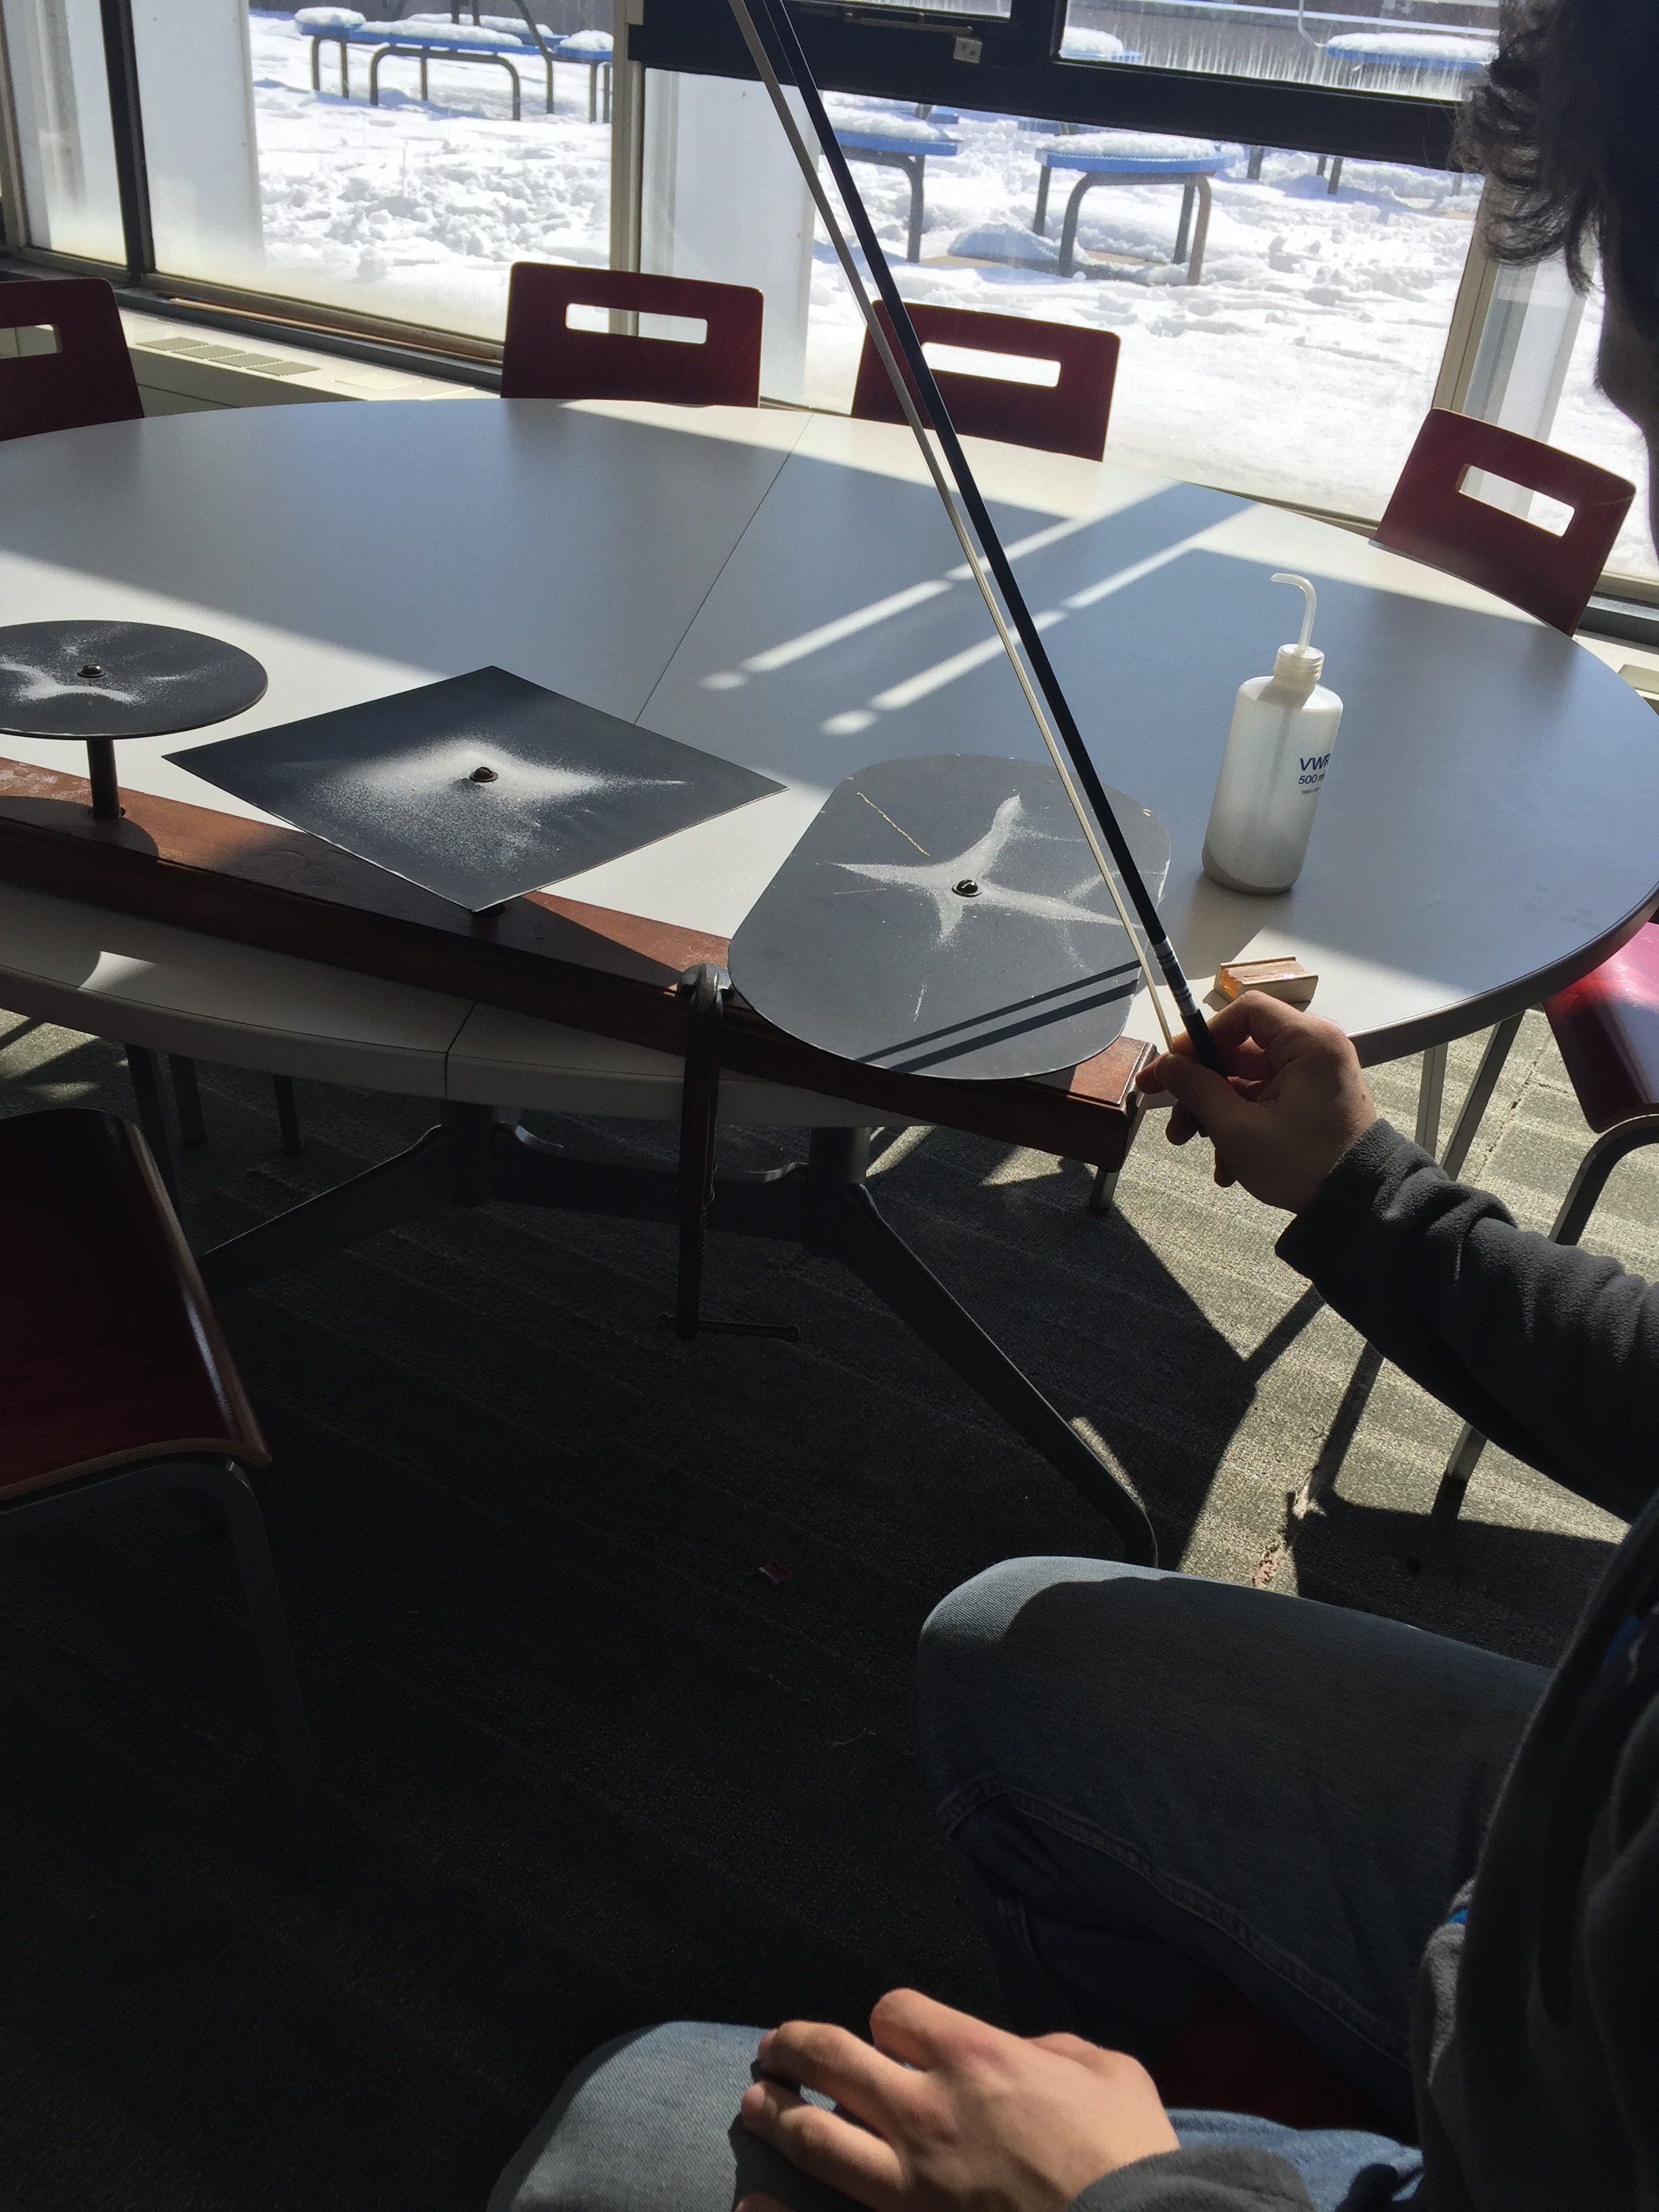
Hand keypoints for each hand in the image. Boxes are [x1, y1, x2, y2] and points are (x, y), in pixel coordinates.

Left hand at [736, 1988, 1177, 2211]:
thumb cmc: (1129, 2155)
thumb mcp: (1106, 2070)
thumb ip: (1051, 2047)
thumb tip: (1023, 2051)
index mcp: (975, 2056)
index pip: (893, 2011)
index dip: (889, 2020)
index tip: (893, 2035)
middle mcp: (928, 2109)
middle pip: (832, 2058)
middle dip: (793, 2047)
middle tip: (772, 2049)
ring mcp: (911, 2182)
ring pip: (815, 2135)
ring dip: (775, 2114)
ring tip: (754, 2104)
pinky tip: (749, 2207)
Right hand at [1136, 995, 1376, 1211]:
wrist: (1355, 1205)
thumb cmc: (1301, 1163)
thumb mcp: (1238, 1128)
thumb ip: (1197, 1090)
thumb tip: (1166, 1065)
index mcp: (1308, 1042)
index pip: (1246, 1011)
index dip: (1203, 1035)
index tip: (1174, 1065)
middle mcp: (1314, 1051)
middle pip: (1240, 1050)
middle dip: (1200, 1086)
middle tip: (1169, 1112)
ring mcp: (1312, 1078)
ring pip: (1246, 1080)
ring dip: (1214, 1111)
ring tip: (1189, 1143)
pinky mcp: (1310, 1102)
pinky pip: (1264, 1100)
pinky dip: (1240, 1124)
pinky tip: (1226, 1164)